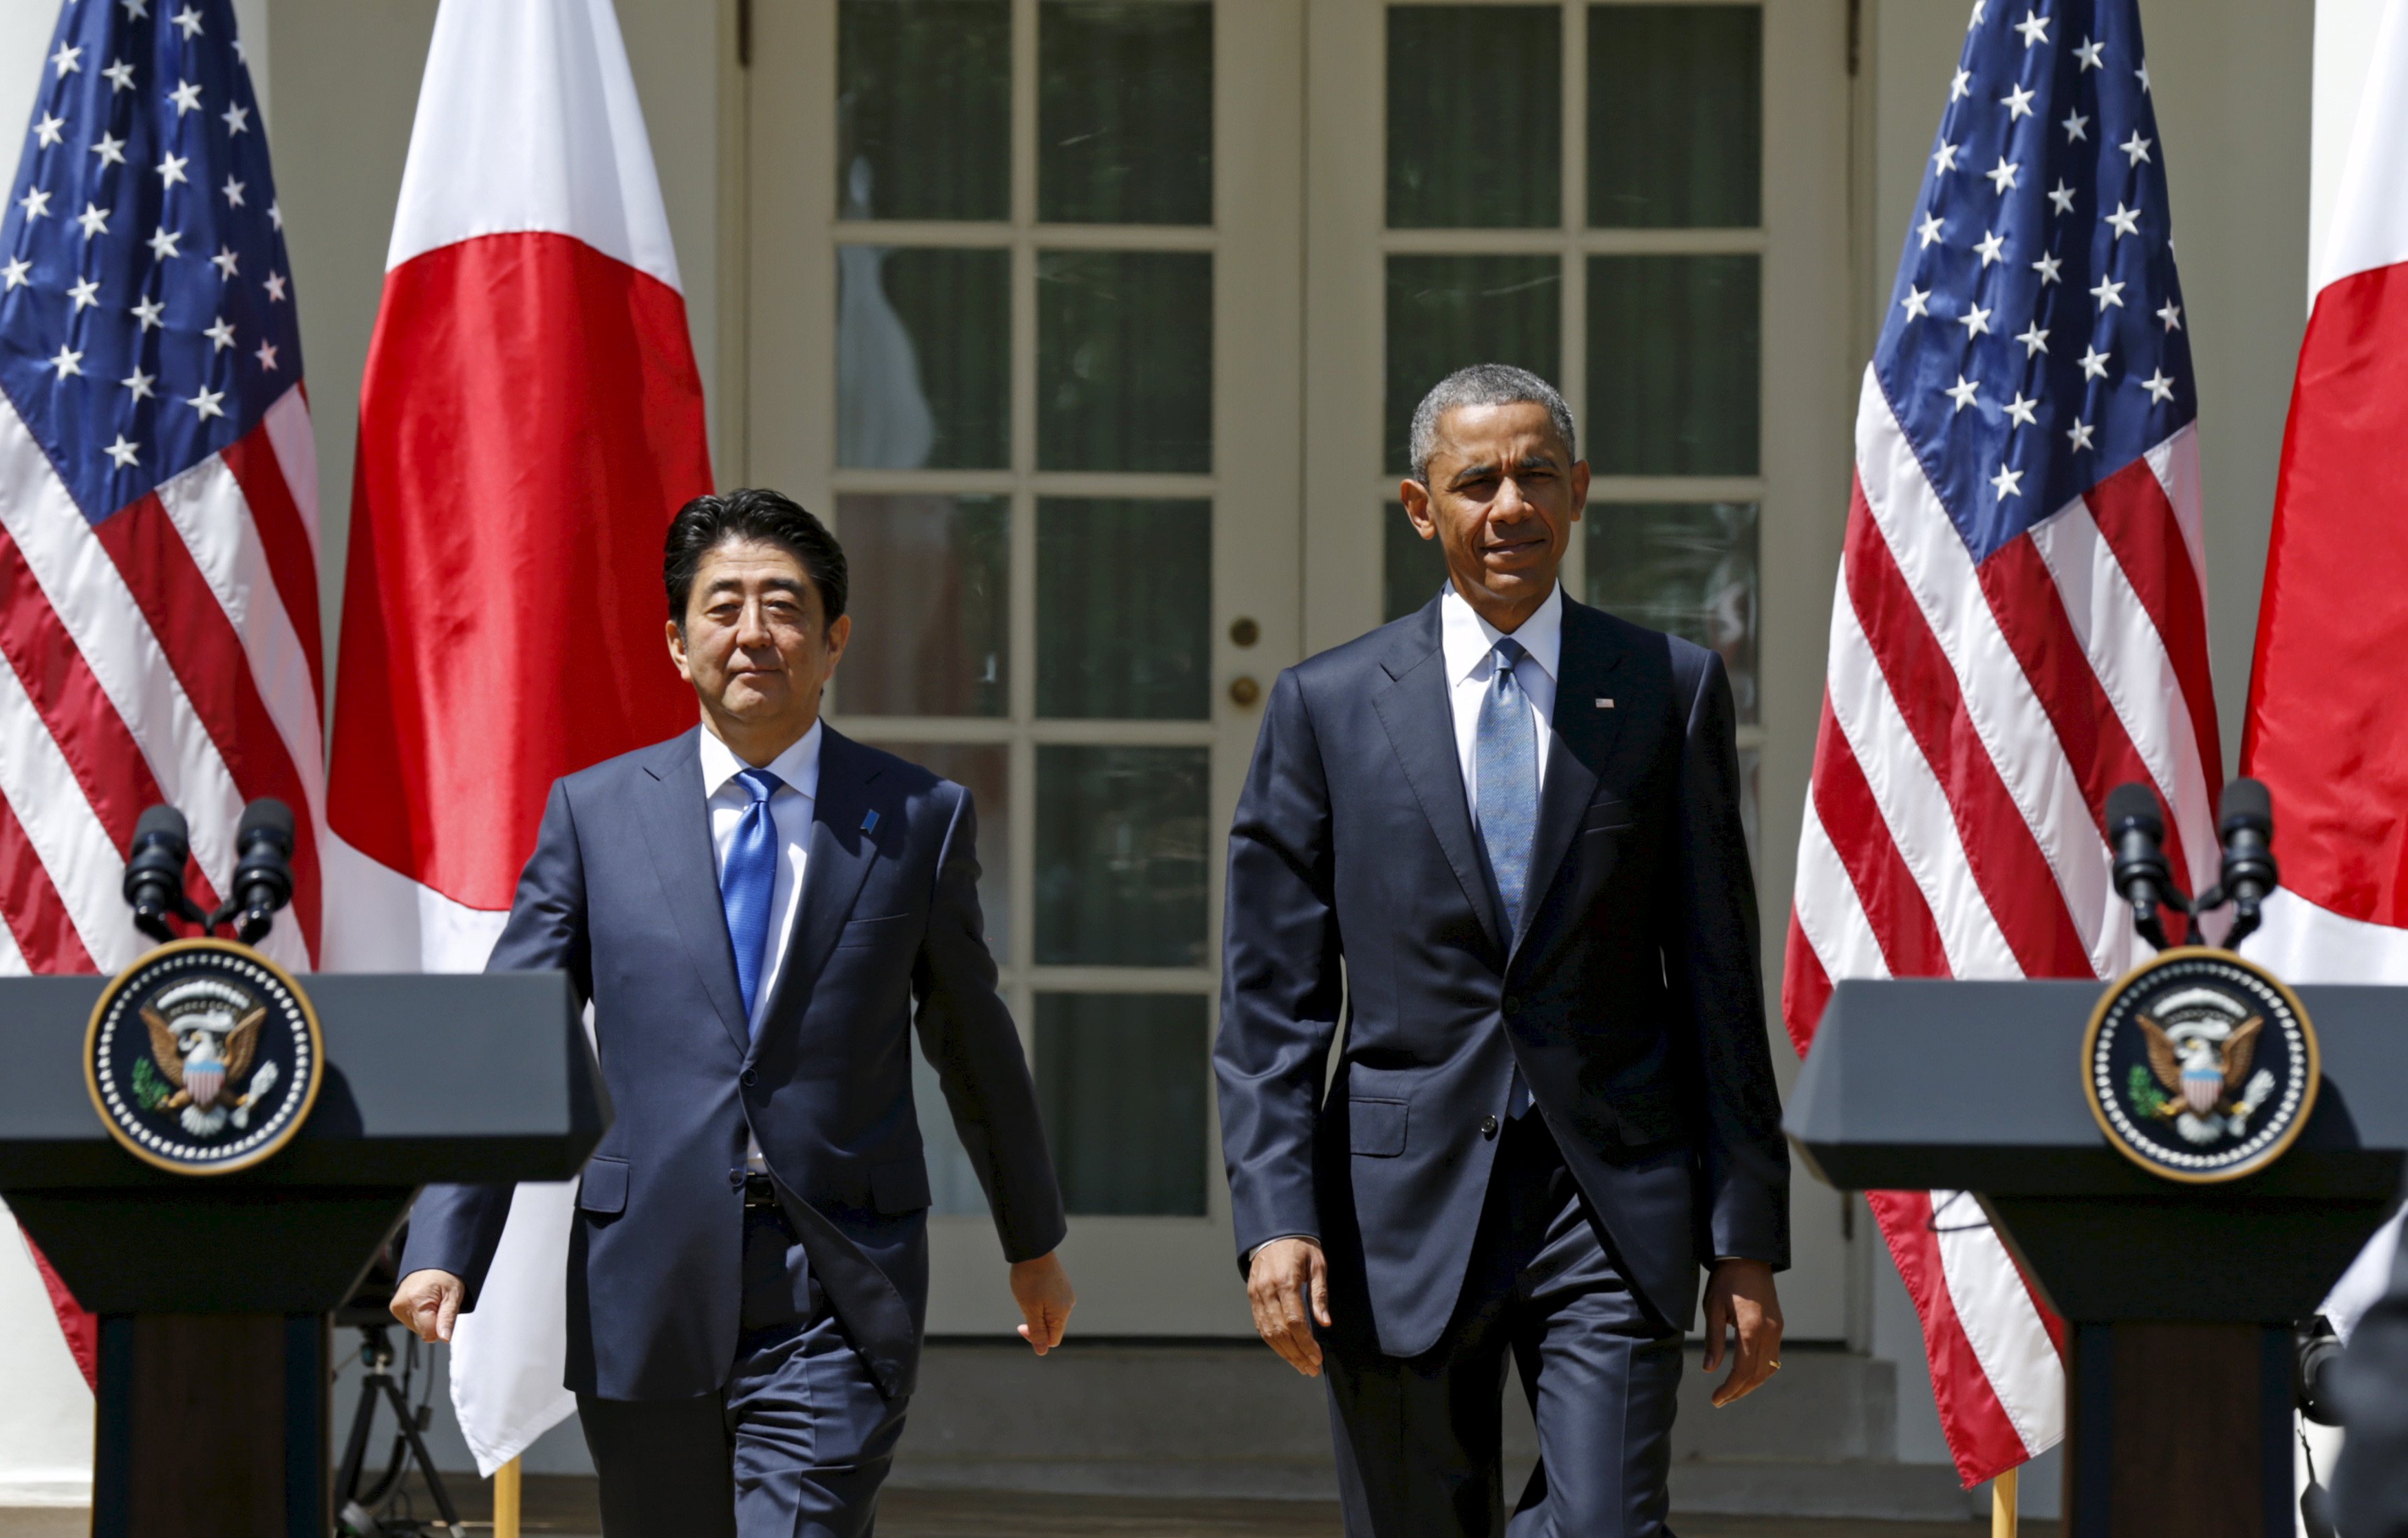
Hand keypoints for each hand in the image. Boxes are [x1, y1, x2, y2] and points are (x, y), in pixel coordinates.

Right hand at [391, 1268, 464, 1344]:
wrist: (433, 1258)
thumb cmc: (445, 1274)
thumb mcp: (454, 1295)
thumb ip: (448, 1319)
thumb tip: (444, 1338)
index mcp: (415, 1302)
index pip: (428, 1335)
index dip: (441, 1328)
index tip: (445, 1313)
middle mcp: (401, 1305)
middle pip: (423, 1332)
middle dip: (434, 1321)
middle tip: (440, 1302)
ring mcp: (397, 1307)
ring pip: (417, 1327)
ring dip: (427, 1317)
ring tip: (433, 1299)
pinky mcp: (396, 1307)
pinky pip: (412, 1320)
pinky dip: (421, 1314)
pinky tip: (425, 1301)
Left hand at [1010, 1252, 1075, 1354]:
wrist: (1033, 1249)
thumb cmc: (1029, 1280)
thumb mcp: (1030, 1309)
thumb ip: (1037, 1331)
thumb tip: (1042, 1351)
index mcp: (1062, 1313)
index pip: (1052, 1340)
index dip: (1035, 1338)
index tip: (1021, 1325)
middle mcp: (1068, 1304)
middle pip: (1052, 1327)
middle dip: (1035, 1323)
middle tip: (1023, 1306)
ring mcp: (1066, 1293)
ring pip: (1050, 1313)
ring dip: (1037, 1311)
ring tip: (1027, 1294)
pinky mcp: (1062, 1284)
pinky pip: (1052, 1301)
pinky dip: (1040, 1300)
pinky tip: (1032, 1287)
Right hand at [1246, 1237, 1330, 1376]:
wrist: (1274, 1232)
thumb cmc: (1300, 1247)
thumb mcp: (1317, 1264)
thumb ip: (1320, 1294)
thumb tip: (1325, 1323)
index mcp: (1286, 1281)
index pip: (1295, 1321)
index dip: (1306, 1343)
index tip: (1317, 1357)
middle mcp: (1267, 1290)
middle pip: (1281, 1331)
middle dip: (1297, 1354)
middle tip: (1311, 1369)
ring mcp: (1257, 1294)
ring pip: (1268, 1332)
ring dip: (1285, 1352)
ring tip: (1300, 1365)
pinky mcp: (1252, 1296)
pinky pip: (1260, 1324)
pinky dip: (1273, 1342)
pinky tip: (1286, 1351)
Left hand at [1702, 1257, 1782, 1407]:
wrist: (1748, 1257)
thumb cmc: (1726, 1281)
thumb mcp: (1713, 1309)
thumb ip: (1714, 1341)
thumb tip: (1710, 1370)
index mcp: (1751, 1329)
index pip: (1742, 1370)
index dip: (1729, 1389)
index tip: (1716, 1399)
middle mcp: (1769, 1333)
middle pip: (1758, 1375)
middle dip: (1739, 1391)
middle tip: (1720, 1400)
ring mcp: (1777, 1330)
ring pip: (1769, 1369)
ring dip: (1751, 1384)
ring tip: (1732, 1391)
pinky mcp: (1778, 1325)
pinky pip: (1773, 1357)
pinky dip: (1760, 1370)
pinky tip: (1746, 1373)